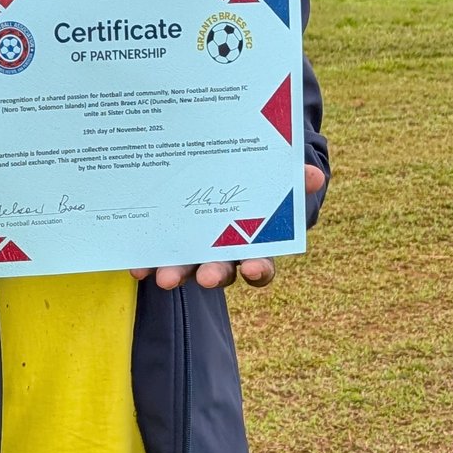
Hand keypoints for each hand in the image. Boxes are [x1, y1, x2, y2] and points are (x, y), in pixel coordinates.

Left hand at [134, 163, 327, 292]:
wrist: (219, 174)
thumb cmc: (252, 182)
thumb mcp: (271, 178)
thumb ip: (291, 177)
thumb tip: (315, 175)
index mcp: (252, 246)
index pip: (260, 266)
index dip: (258, 270)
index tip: (253, 267)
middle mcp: (222, 256)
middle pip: (221, 273)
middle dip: (214, 275)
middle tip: (207, 277)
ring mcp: (192, 254)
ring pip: (186, 270)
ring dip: (176, 274)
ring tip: (164, 278)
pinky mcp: (165, 247)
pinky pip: (156, 260)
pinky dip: (146, 264)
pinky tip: (136, 266)